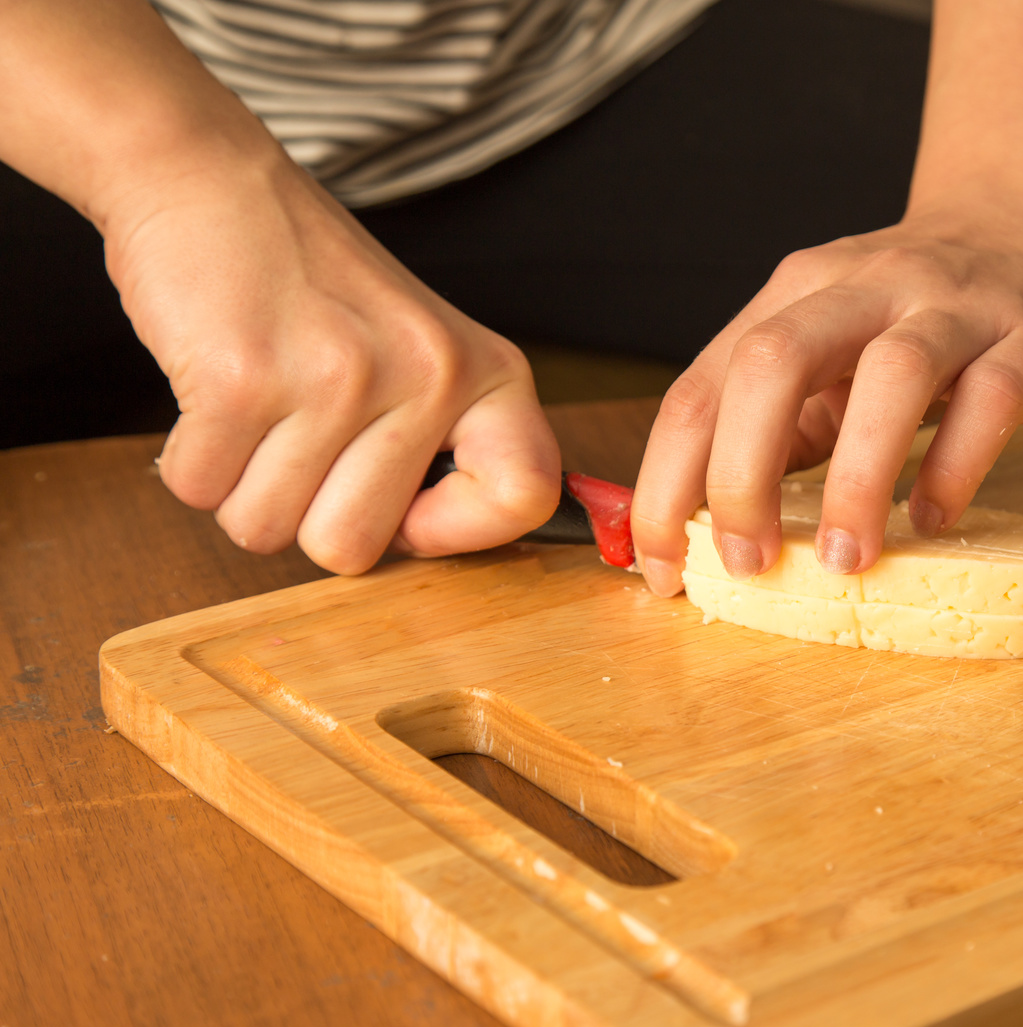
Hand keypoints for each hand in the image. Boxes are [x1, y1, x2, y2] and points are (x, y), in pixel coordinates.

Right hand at [107, 152, 560, 573]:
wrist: (208, 176)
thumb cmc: (311, 279)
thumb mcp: (421, 346)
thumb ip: (447, 441)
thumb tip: (448, 544)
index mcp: (487, 371)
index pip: (524, 496)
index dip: (457, 531)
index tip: (409, 509)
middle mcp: (428, 375)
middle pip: (354, 548)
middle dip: (305, 514)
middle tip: (298, 433)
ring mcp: (337, 378)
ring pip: (267, 530)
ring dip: (240, 486)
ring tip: (258, 403)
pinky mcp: (243, 380)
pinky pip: (200, 491)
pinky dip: (191, 460)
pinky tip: (213, 392)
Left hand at [630, 196, 1022, 595]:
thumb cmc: (913, 309)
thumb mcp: (830, 350)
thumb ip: (779, 424)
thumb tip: (717, 531)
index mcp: (794, 296)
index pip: (701, 388)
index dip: (667, 483)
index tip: (663, 569)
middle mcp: (864, 288)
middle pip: (773, 361)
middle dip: (742, 472)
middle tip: (746, 562)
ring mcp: (953, 307)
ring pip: (893, 376)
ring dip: (856, 480)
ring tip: (845, 561)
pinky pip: (988, 401)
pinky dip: (953, 468)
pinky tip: (931, 518)